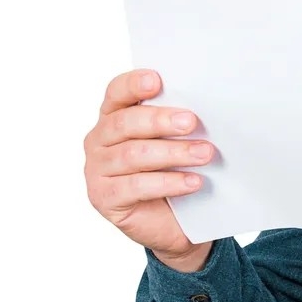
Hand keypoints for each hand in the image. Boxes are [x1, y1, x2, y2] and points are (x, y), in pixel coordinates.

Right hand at [83, 69, 214, 270]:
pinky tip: (192, 182)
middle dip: (160, 120)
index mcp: (114, 115)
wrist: (176, 220)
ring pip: (132, 155)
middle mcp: (99, 139)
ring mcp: (97, 169)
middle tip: (191, 122)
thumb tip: (205, 104)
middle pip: (124, 123)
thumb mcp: (177, 140)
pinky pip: (135, 186)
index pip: (116, 92)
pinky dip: (168, 182)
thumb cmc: (176, 169)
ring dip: (173, 153)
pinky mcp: (103, 197)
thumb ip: (178, 120)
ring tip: (204, 154)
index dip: (133, 84)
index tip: (156, 81)